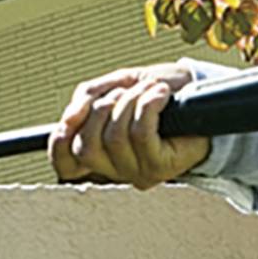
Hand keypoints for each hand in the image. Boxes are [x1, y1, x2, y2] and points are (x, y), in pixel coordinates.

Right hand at [52, 63, 213, 186]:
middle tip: (123, 93)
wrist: (199, 92)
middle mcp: (116, 169)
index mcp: (101, 154)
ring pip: (115, 137)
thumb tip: (67, 119)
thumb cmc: (158, 92)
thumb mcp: (114, 87)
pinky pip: (141, 133)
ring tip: (149, 90)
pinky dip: (148, 105)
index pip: (65, 164)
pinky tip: (160, 94)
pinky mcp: (161, 166)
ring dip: (130, 102)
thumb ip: (85, 100)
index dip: (58, 144)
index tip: (66, 122)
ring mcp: (138, 172)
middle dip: (102, 110)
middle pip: (87, 147)